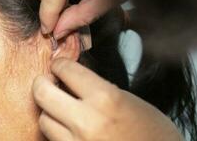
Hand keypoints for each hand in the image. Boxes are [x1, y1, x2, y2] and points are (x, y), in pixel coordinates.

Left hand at [33, 58, 182, 140]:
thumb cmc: (153, 132)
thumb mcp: (130, 101)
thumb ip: (100, 89)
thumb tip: (74, 80)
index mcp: (106, 99)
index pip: (67, 71)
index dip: (60, 64)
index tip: (59, 65)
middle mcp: (87, 122)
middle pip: (42, 94)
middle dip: (42, 83)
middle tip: (47, 81)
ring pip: (44, 119)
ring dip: (49, 110)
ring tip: (60, 107)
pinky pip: (54, 140)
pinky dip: (57, 131)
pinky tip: (69, 127)